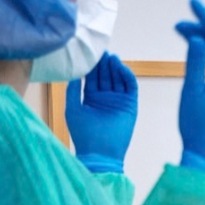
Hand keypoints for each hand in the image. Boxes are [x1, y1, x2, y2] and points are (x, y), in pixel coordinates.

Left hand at [65, 52, 137, 173]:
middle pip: (106, 75)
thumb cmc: (83, 134)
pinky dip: (127, 75)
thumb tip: (74, 72)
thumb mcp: (73, 109)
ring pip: (118, 78)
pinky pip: (130, 86)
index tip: (89, 53)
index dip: (92, 66)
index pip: (93, 77)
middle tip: (101, 51)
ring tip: (111, 57)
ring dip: (115, 67)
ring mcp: (119, 101)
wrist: (99, 153)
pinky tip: (120, 67)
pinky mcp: (130, 105)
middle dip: (104, 64)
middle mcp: (106, 98)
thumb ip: (73, 90)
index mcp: (91, 98)